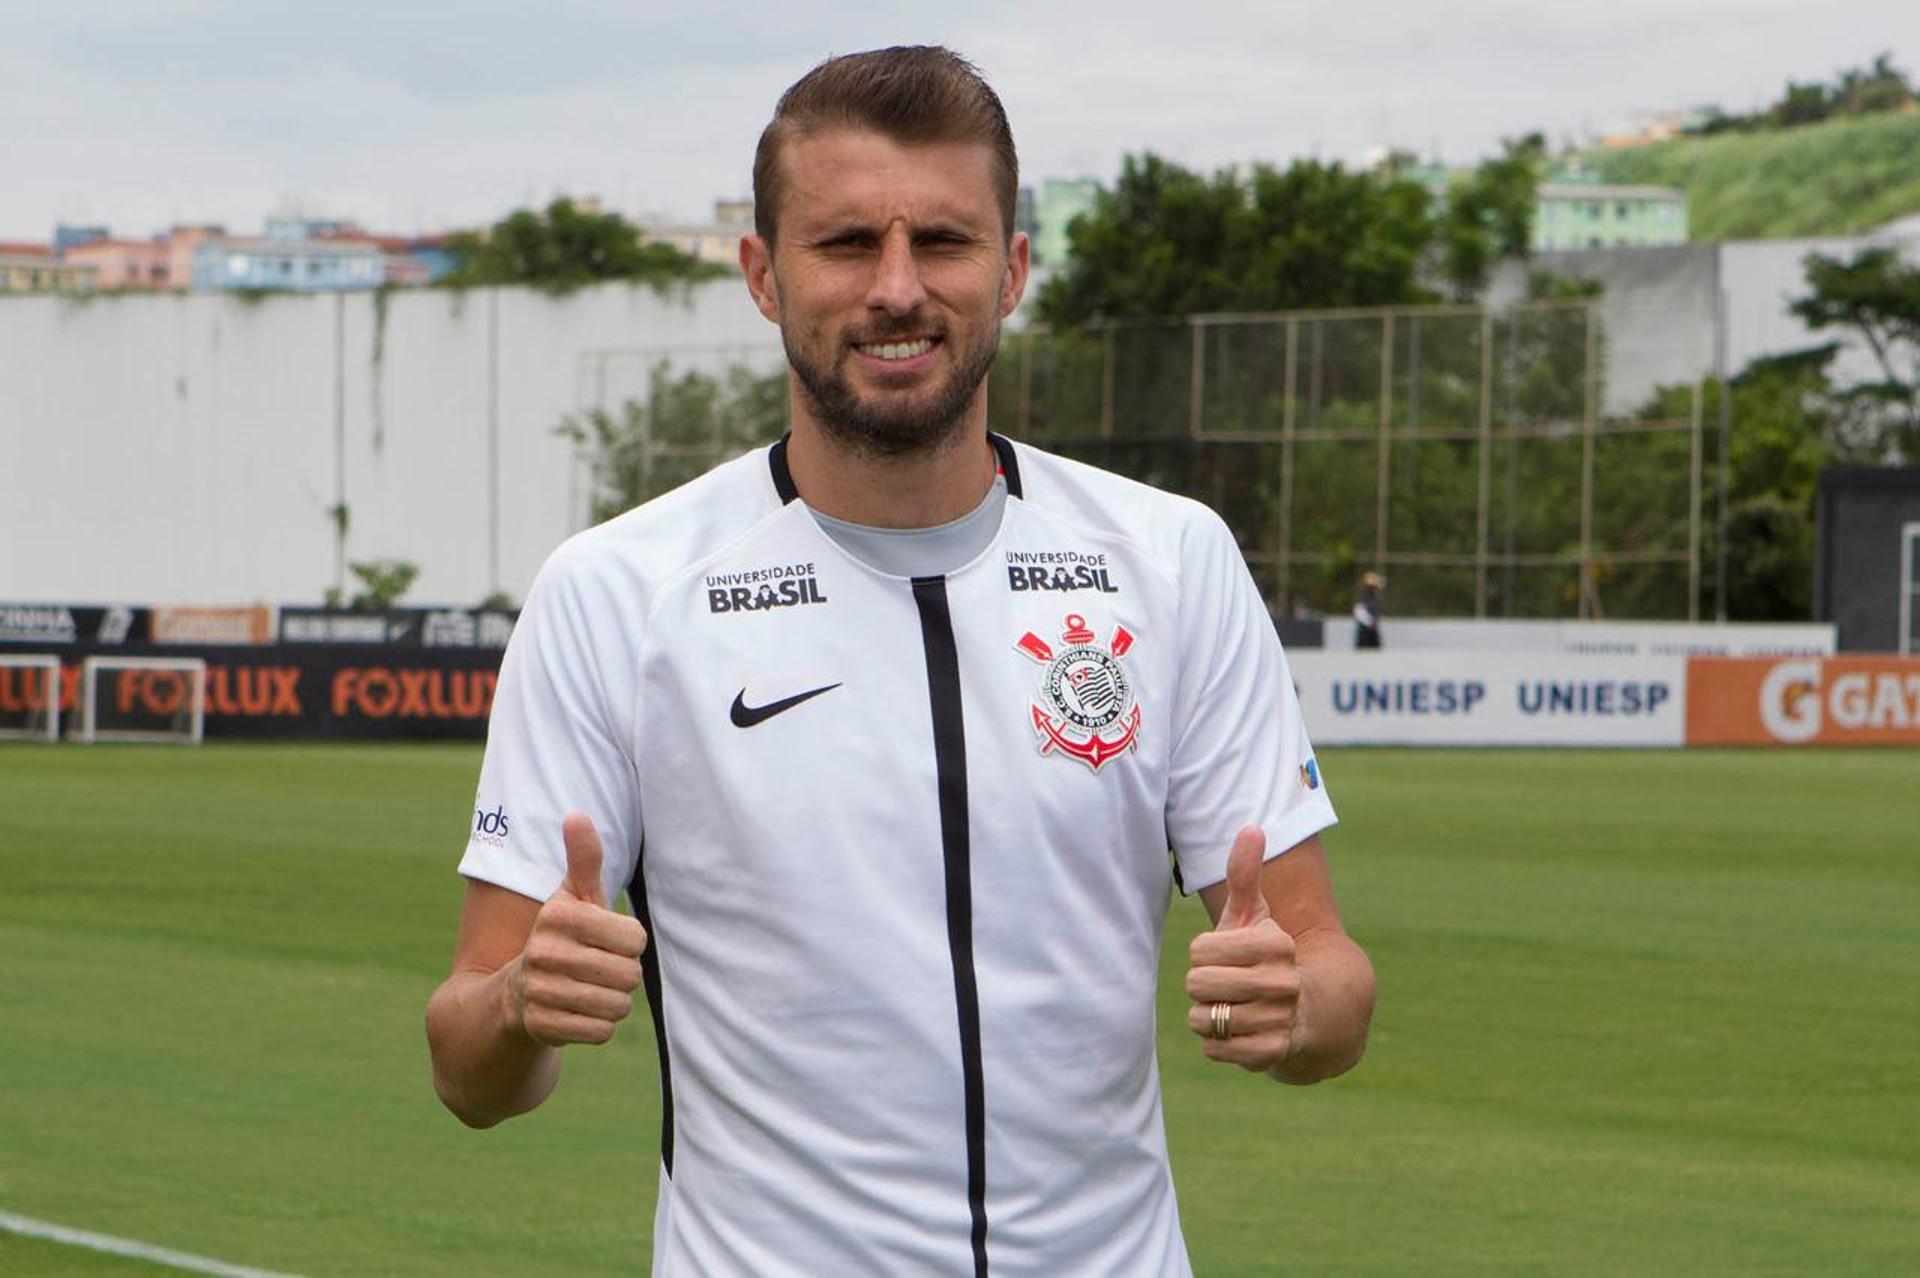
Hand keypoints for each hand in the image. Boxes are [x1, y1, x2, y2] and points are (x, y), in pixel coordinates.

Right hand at [507, 812, 647, 1047]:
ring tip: (589, 990)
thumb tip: (577, 815)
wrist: (515, 994)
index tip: (608, 941)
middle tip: (599, 969)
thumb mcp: (573, 897)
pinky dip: (598, 1026)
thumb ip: (584, 859)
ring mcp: (539, 991)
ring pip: (617, 1005)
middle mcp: (544, 952)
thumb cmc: (562, 937)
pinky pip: (601, 1032)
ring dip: (612, 1002)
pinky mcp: (541, 1026)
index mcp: (558, 916)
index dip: (629, 944)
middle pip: (629, 974)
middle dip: (623, 975)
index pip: (634, 938)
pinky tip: (578, 1012)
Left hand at [1186, 827, 1303, 1071]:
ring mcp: (1279, 1020)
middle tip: (1225, 985)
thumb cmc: (1266, 956)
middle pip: (1197, 984)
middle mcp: (1284, 982)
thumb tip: (1251, 827)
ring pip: (1203, 1018)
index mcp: (1277, 944)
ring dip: (1206, 1015)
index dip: (1203, 954)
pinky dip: (1215, 1042)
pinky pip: (1214, 1048)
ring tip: (1231, 1008)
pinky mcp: (1271, 1054)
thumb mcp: (1254, 915)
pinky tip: (1236, 1031)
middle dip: (1202, 986)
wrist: (1307, 1012)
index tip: (1226, 956)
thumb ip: (1245, 874)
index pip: (1199, 950)